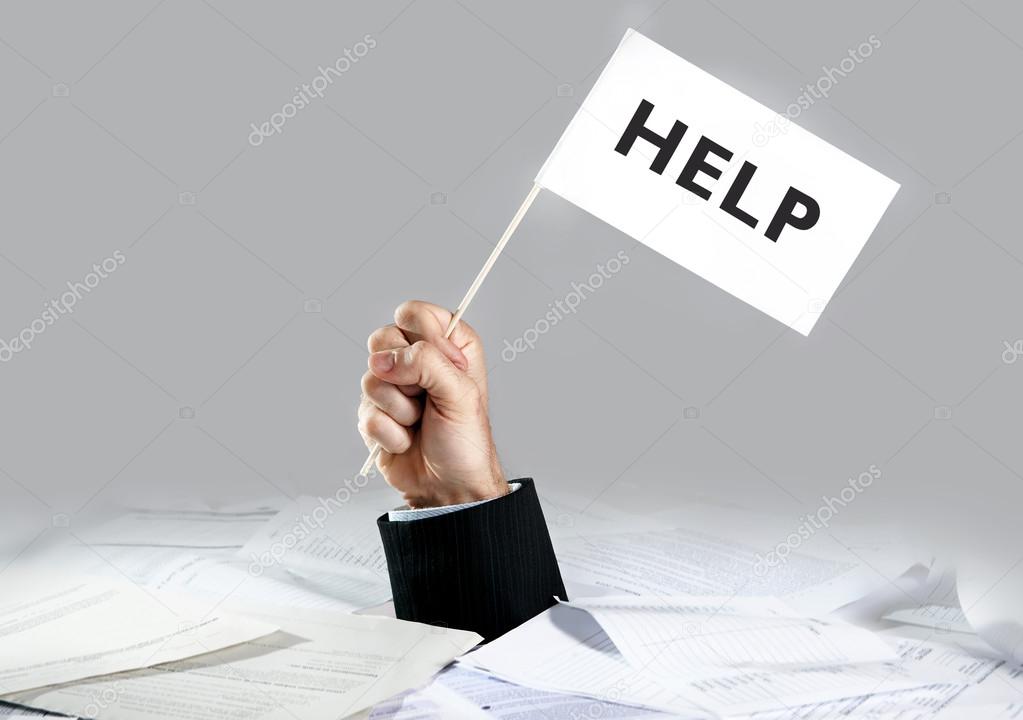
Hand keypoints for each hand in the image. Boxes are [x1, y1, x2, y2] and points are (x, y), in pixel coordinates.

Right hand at [358, 300, 506, 507]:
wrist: (449, 487)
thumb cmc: (465, 441)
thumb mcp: (460, 394)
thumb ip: (426, 363)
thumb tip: (383, 359)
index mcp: (448, 346)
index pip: (415, 314)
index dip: (423, 337)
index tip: (442, 363)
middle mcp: (418, 361)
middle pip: (383, 339)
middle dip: (404, 375)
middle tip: (425, 396)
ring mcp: (392, 386)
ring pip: (370, 378)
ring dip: (399, 410)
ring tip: (419, 423)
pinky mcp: (373, 413)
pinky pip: (365, 413)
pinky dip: (389, 433)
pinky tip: (405, 441)